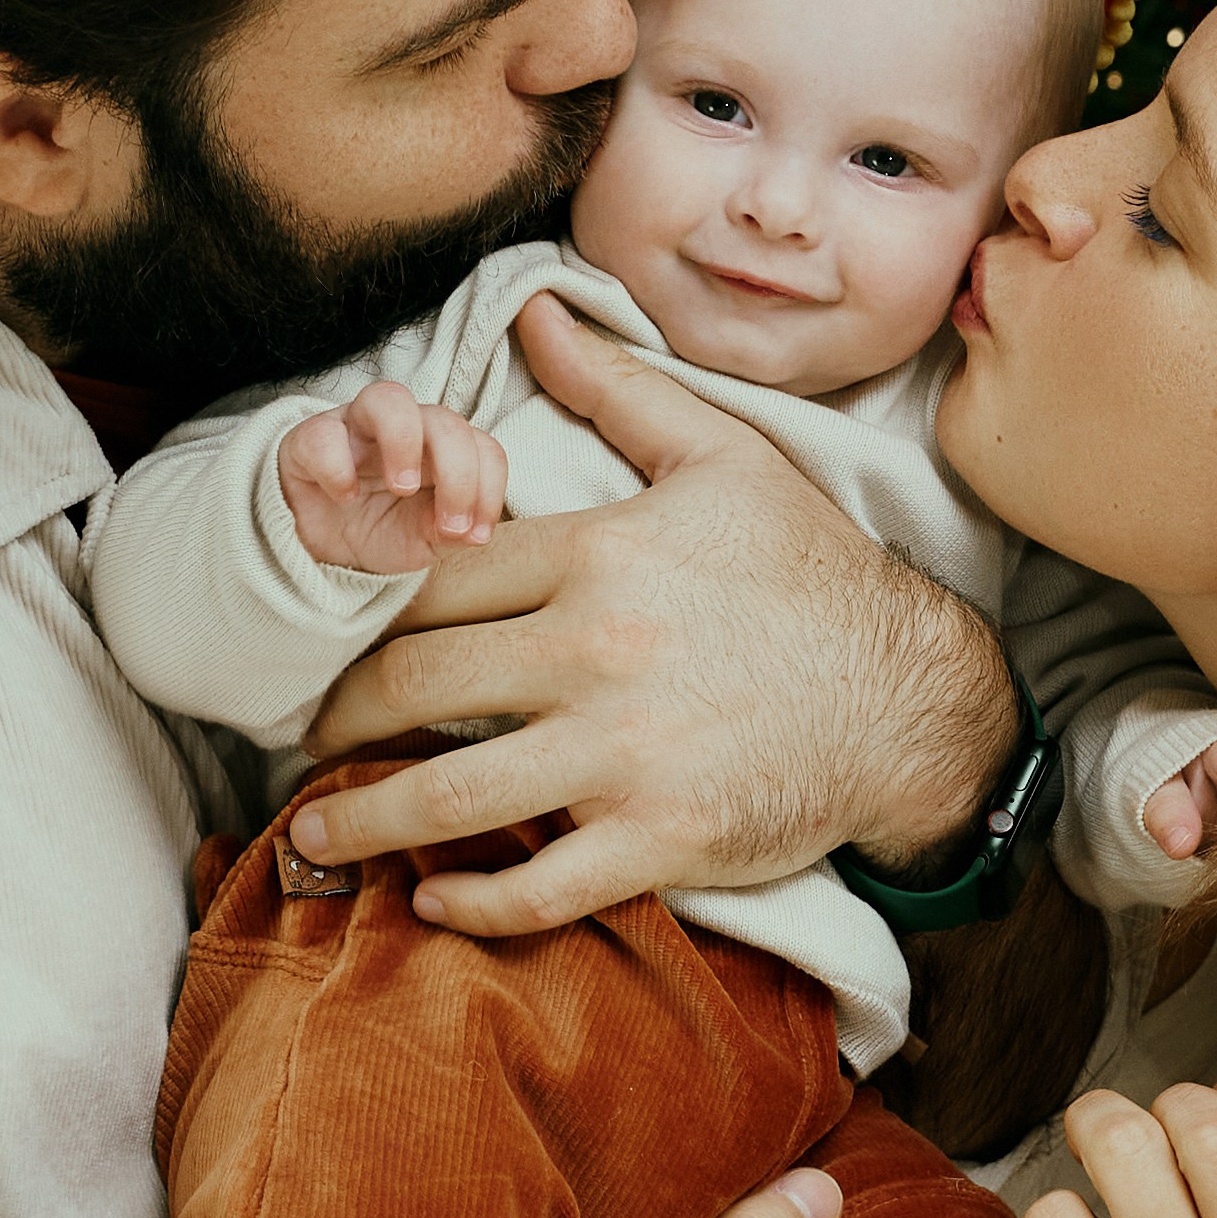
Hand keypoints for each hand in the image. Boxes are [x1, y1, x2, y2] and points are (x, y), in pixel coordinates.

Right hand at [278, 381, 506, 573]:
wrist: (319, 546)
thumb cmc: (380, 528)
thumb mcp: (422, 540)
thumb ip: (450, 533)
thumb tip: (473, 532)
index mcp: (440, 448)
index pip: (483, 447)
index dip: (490, 488)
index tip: (476, 534)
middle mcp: (404, 428)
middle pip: (444, 420)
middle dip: (458, 473)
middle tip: (448, 523)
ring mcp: (355, 426)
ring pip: (387, 398)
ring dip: (404, 443)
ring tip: (403, 488)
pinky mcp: (309, 439)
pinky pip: (324, 435)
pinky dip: (338, 468)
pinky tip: (345, 498)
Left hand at [294, 293, 1015, 933]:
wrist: (911, 696)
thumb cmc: (814, 574)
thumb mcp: (723, 457)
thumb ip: (616, 388)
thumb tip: (535, 312)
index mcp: (597, 555)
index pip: (431, 580)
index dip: (358, 612)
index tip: (326, 635)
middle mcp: (595, 651)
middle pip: (412, 684)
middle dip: (335, 716)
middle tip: (305, 736)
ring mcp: (624, 752)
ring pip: (449, 797)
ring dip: (362, 821)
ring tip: (316, 832)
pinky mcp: (660, 838)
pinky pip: (537, 887)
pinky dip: (470, 905)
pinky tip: (430, 900)